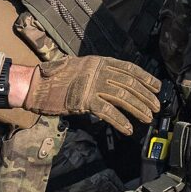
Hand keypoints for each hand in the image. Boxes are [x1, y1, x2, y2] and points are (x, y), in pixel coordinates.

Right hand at [16, 54, 160, 133]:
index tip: (157, 86)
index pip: (128, 68)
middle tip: (156, 106)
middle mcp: (97, 71)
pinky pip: (107, 112)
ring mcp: (91, 85)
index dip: (145, 77)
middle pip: (129, 83)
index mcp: (98, 61)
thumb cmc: (53, 80)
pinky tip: (127, 129)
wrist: (34, 85)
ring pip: (122, 96)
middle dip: (145, 95)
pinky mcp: (83, 100)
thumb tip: (114, 83)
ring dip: (137, 108)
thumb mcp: (79, 69)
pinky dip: (120, 121)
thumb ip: (96, 74)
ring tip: (147, 118)